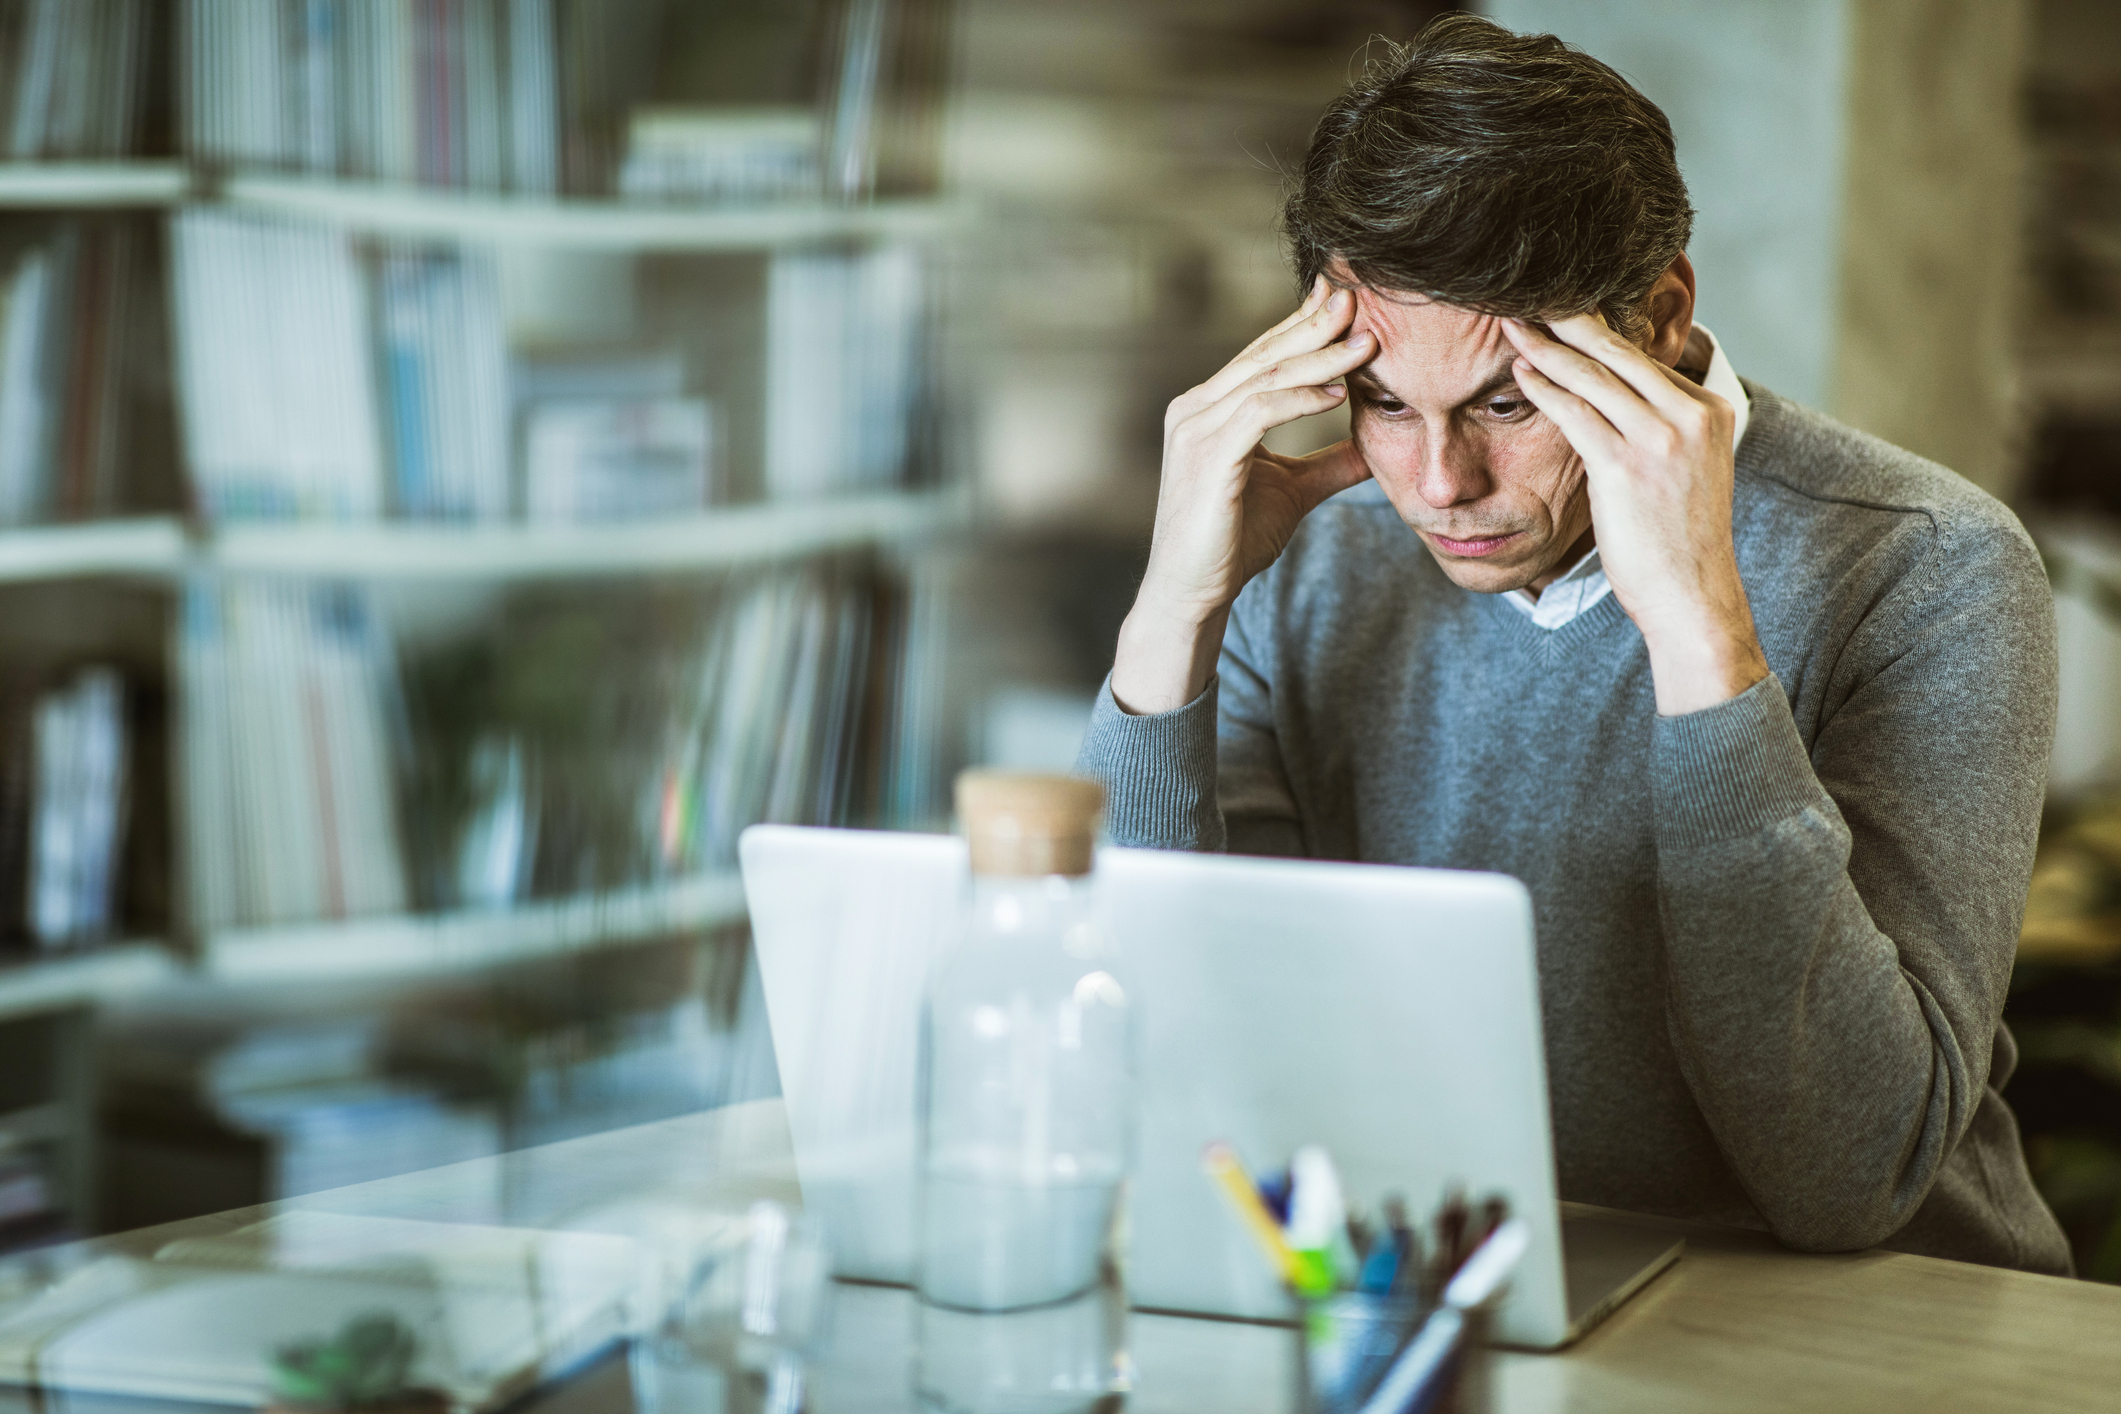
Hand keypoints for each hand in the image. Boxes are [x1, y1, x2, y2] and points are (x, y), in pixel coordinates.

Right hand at [1113, 279, 1374, 713]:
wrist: (1193, 591)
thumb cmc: (1232, 542)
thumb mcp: (1293, 491)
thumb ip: (1329, 464)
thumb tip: (1374, 447)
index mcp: (1209, 409)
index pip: (1263, 355)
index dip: (1304, 325)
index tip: (1346, 302)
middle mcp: (1195, 409)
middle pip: (1265, 355)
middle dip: (1315, 324)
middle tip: (1359, 298)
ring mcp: (1196, 429)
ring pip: (1266, 377)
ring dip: (1320, 357)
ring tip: (1366, 343)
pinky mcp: (1207, 456)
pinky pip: (1259, 412)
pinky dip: (1301, 399)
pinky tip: (1338, 392)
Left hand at [1503, 314, 1767, 715]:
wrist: (1692, 594)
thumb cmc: (1677, 539)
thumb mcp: (1684, 468)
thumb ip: (1659, 426)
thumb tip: (1616, 397)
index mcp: (1709, 408)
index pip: (1642, 358)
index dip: (1596, 330)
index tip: (1561, 307)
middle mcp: (1691, 415)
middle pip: (1617, 353)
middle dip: (1566, 318)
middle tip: (1526, 291)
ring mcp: (1662, 438)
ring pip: (1592, 377)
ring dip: (1545, 347)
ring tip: (1510, 323)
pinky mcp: (1626, 465)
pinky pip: (1575, 413)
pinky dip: (1544, 388)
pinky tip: (1520, 372)